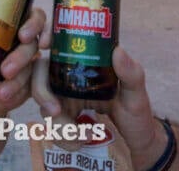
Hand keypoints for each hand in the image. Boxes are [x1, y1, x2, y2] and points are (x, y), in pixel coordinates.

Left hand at [0, 5, 45, 119]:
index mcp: (14, 25)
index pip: (34, 15)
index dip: (35, 22)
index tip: (24, 35)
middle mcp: (27, 41)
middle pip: (35, 42)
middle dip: (21, 56)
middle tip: (6, 70)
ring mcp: (33, 61)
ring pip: (32, 67)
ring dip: (17, 80)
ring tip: (0, 92)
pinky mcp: (35, 81)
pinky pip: (35, 85)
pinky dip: (20, 91)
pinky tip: (6, 96)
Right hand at [32, 26, 168, 167]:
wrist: (138, 144)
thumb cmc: (138, 114)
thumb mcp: (137, 93)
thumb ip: (131, 73)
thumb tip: (117, 50)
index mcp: (86, 65)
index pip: (59, 42)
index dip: (45, 35)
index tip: (44, 45)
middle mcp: (71, 79)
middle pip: (40, 76)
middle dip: (42, 93)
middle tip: (56, 111)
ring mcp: (65, 100)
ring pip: (43, 106)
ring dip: (59, 126)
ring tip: (85, 135)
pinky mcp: (65, 121)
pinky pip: (53, 129)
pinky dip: (64, 139)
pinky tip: (83, 141)